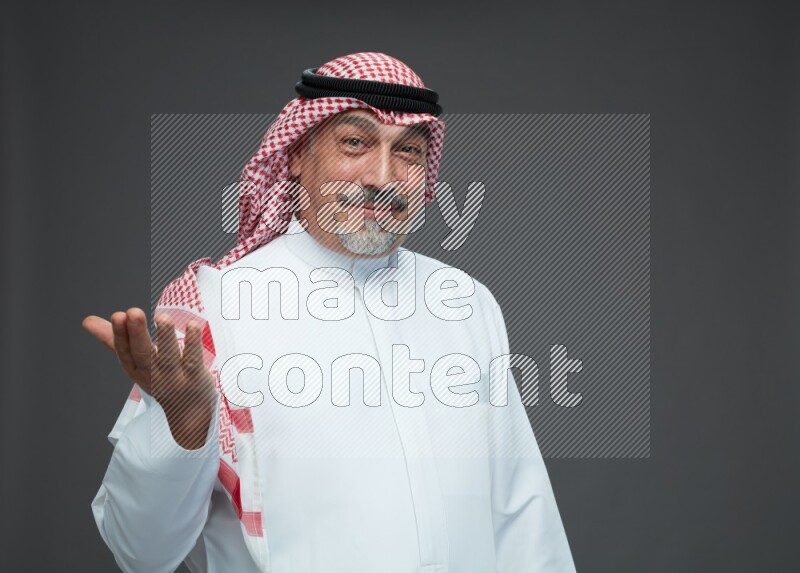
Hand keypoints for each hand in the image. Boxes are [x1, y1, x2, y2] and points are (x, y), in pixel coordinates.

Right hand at [83, 308, 216, 449]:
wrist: (187, 412)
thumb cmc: (158, 379)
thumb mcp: (133, 362)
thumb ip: (113, 339)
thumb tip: (87, 321)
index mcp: (135, 368)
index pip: (125, 352)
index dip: (120, 334)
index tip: (118, 315)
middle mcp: (152, 374)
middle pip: (143, 355)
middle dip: (137, 334)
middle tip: (132, 312)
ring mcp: (174, 378)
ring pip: (169, 358)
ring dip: (166, 337)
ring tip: (162, 317)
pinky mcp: (195, 377)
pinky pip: (194, 360)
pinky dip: (193, 343)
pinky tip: (193, 325)